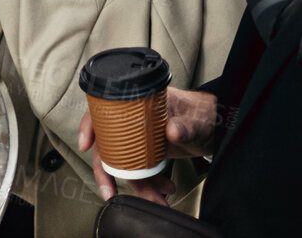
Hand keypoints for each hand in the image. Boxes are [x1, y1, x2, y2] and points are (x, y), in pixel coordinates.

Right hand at [76, 86, 218, 203]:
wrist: (215, 127)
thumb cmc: (204, 114)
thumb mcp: (197, 118)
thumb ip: (186, 125)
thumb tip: (172, 131)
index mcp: (138, 102)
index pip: (104, 109)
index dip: (90, 126)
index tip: (85, 145)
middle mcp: (134, 120)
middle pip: (108, 143)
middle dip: (108, 171)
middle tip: (110, 192)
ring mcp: (140, 138)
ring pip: (125, 162)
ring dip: (137, 185)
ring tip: (157, 198)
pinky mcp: (148, 153)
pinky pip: (140, 171)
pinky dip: (149, 184)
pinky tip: (165, 190)